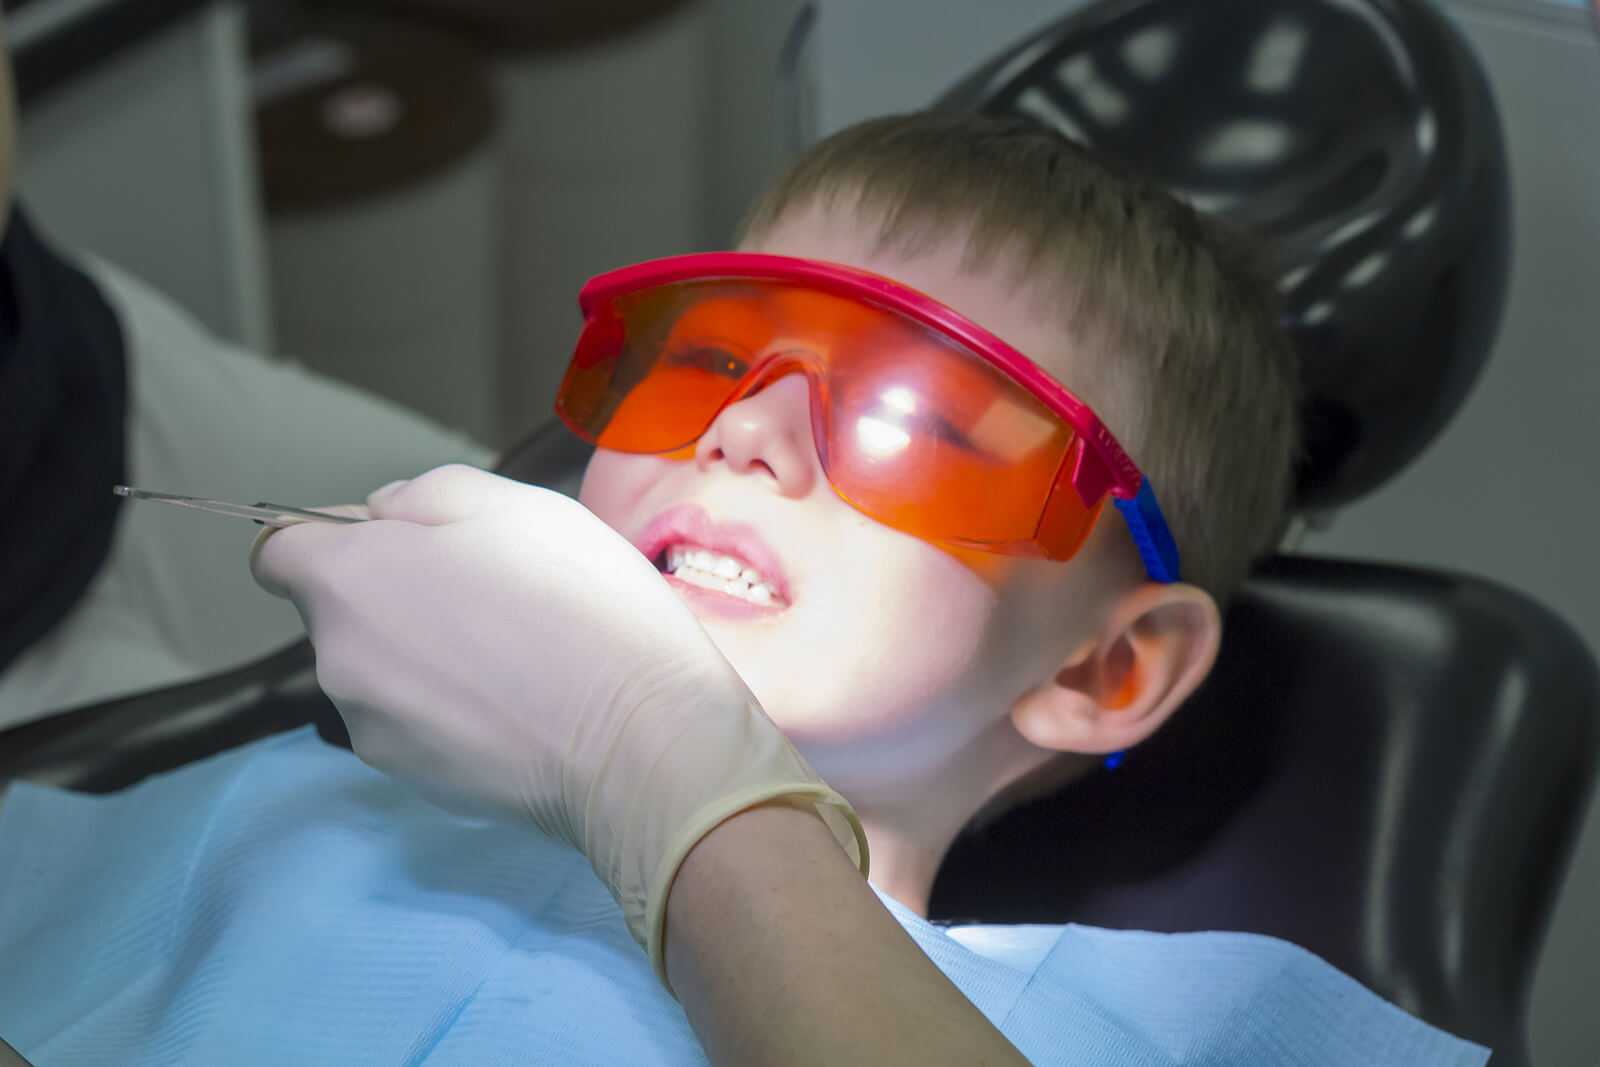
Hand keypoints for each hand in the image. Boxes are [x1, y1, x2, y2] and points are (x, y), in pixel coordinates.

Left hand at [250, 465, 865, 985]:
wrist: (639, 740)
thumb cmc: (582, 607)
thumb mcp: (514, 505)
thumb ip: (425, 494)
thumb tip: (386, 516)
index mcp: (349, 579)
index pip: (279, 550)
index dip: (335, 537)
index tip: (402, 544)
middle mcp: (337, 659)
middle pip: (339, 612)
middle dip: (394, 596)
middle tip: (489, 594)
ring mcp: (371, 729)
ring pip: (378, 670)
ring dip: (423, 654)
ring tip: (514, 654)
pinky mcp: (412, 779)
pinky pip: (413, 723)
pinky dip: (450, 709)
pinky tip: (519, 705)